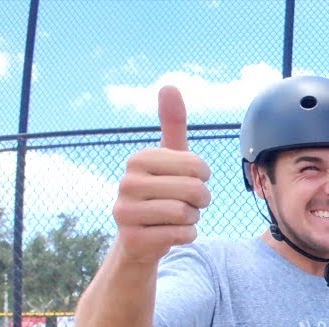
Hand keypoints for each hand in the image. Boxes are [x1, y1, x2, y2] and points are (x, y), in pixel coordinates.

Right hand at [112, 85, 211, 263]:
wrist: (140, 237)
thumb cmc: (162, 191)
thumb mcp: (169, 158)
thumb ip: (172, 125)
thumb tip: (169, 86)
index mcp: (139, 159)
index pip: (198, 166)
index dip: (203, 177)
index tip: (188, 180)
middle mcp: (126, 183)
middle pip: (194, 190)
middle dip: (201, 201)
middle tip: (186, 203)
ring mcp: (125, 212)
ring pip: (187, 213)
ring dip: (192, 218)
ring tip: (176, 217)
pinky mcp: (132, 239)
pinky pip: (182, 235)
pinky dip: (187, 235)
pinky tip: (170, 233)